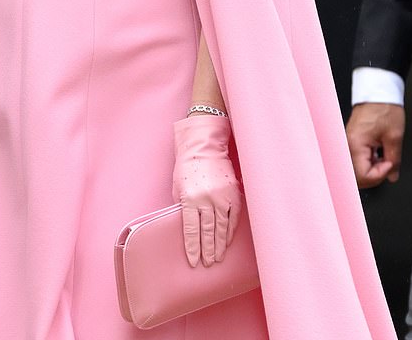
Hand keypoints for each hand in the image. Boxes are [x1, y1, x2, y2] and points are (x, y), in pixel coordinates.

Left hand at [172, 115, 241, 266]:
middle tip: (208, 264)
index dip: (192, 247)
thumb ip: (183, 208)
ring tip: (218, 258)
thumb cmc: (187, 167)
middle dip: (207, 250)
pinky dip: (230, 231)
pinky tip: (228, 241)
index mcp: (190, 198)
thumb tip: (189, 228)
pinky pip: (233, 217)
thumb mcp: (178, 187)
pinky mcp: (233, 194)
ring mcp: (222, 197)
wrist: (204, 147)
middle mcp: (207, 199)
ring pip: (222, 227)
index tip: (194, 261)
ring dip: (220, 245)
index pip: (191, 230)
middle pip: (208, 232)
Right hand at [346, 102, 404, 187]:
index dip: (380, 175)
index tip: (389, 165)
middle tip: (387, 165)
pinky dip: (368, 162)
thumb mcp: (395, 137)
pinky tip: (377, 155)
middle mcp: (348, 144)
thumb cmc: (383, 107)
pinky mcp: (352, 140)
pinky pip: (356, 159)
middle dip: (374, 176)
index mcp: (355, 144)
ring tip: (383, 158)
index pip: (363, 175)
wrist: (378, 92)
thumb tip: (392, 175)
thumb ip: (394, 160)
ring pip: (356, 168)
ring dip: (371, 169)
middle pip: (356, 175)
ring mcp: (348, 142)